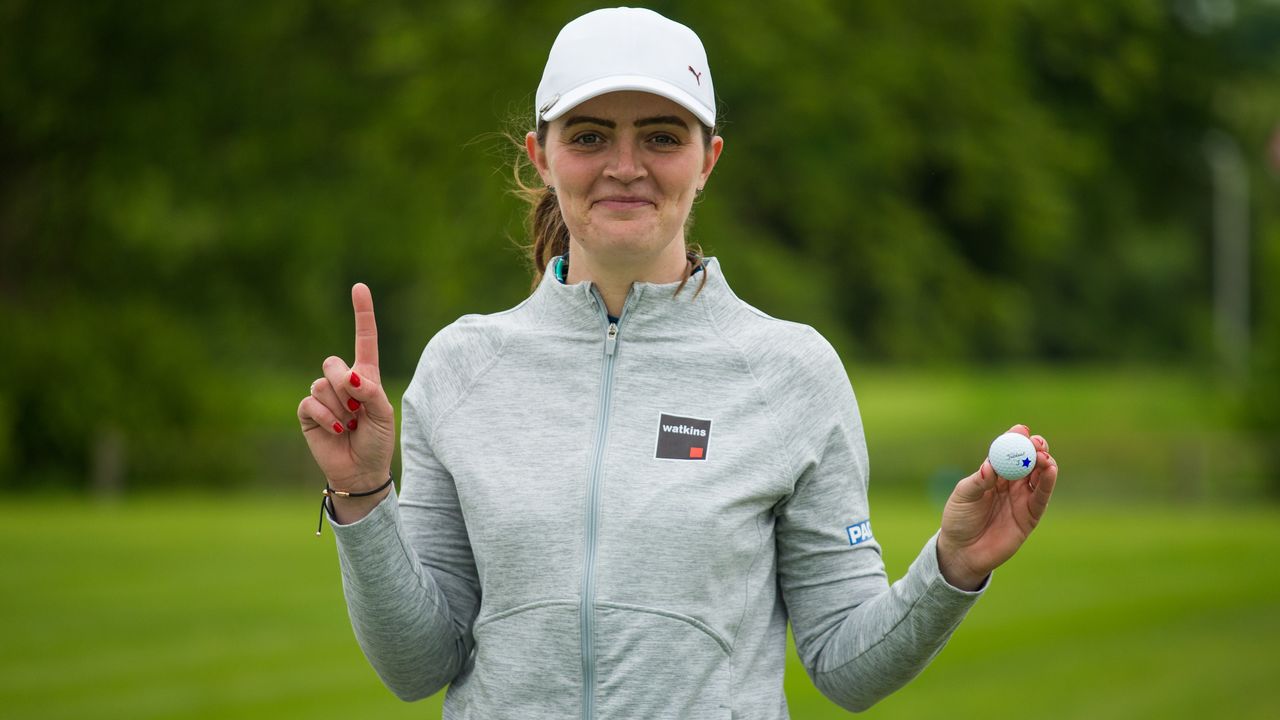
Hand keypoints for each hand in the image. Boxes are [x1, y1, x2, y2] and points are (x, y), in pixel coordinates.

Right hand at [297, 283, 395, 510]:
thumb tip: (349, 376)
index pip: (364, 338)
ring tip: (350, 425)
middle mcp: (342, 381)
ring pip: (322, 384)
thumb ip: (371, 391)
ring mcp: (323, 395)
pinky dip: (326, 418)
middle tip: (358, 411)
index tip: (359, 287)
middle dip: (345, 387)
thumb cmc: (377, 441)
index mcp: (366, 375)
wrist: (361, 470)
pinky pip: (310, 402)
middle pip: (333, 363)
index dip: (362, 313)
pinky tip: (337, 430)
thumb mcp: (384, 414)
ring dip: (340, 408)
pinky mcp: (308, 412)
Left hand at [937, 424, 1057, 589]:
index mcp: (993, 474)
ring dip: (1044, 463)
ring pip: (1039, 476)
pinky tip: (1050, 469)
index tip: (1022, 430)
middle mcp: (1011, 483)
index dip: (1016, 440)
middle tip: (1036, 443)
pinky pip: (1042, 496)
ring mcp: (1022, 498)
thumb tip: (990, 466)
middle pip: (1028, 461)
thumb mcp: (963, 497)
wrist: (962, 552)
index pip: (1007, 452)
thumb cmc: (959, 519)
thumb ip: (978, 481)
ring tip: (1043, 455)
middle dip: (1035, 449)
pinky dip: (1048, 482)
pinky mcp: (1030, 515)